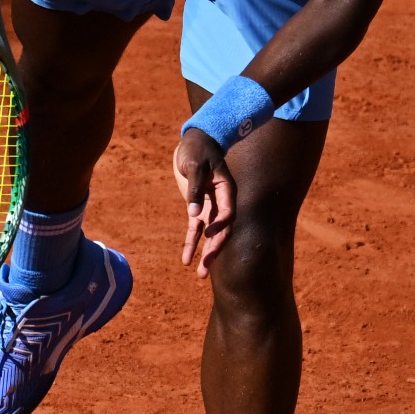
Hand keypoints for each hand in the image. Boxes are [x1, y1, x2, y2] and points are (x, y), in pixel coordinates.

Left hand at [175, 128, 235, 275]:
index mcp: (227, 189)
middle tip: (205, 269)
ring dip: (204, 253)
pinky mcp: (200, 209)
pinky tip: (185, 259)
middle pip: (221, 230)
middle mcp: (222, 201)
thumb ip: (195, 189)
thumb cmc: (197, 150)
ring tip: (199, 273)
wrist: (197, 140)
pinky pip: (196, 229)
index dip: (220, 226)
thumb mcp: (194, 166)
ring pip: (209, 234)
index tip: (208, 236)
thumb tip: (193, 214)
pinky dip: (191, 242)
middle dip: (213, 250)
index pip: (228, 213)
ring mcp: (211, 206)